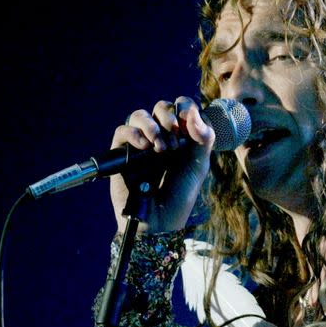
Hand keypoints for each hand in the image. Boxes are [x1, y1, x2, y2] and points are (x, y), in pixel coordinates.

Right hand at [109, 96, 215, 233]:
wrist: (159, 219)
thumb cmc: (180, 195)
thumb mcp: (198, 165)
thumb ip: (203, 138)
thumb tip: (193, 112)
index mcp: (182, 137)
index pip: (182, 107)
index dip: (185, 108)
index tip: (189, 127)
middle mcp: (161, 137)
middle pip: (161, 107)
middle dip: (169, 117)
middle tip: (174, 140)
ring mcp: (141, 144)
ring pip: (139, 115)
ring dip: (151, 125)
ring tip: (160, 148)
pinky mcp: (121, 153)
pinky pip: (122, 130)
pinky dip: (134, 133)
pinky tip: (144, 147)